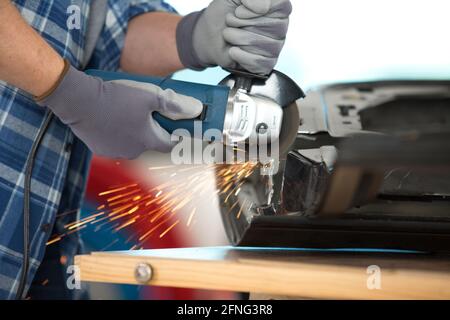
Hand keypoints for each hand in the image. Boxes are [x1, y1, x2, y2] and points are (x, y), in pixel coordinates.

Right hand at [36, 61, 202, 158]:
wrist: (79, 100)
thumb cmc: (116, 97)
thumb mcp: (149, 96)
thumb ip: (174, 104)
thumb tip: (196, 109)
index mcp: (148, 140)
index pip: (171, 145)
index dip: (179, 137)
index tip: (183, 130)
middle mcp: (133, 151)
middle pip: (151, 142)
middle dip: (154, 129)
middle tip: (150, 112)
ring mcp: (116, 152)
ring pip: (133, 142)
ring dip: (135, 131)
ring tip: (128, 112)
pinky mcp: (100, 149)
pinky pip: (116, 142)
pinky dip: (118, 133)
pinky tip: (113, 118)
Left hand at [176, 0, 291, 74]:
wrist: (210, 34)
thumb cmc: (225, 12)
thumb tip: (263, 8)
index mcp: (277, 7)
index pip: (280, 6)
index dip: (254, 10)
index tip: (238, 11)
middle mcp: (280, 26)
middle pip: (273, 27)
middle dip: (242, 24)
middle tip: (231, 22)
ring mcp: (275, 46)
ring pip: (264, 45)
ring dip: (238, 39)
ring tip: (230, 35)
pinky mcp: (266, 64)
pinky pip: (259, 62)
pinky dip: (241, 56)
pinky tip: (233, 51)